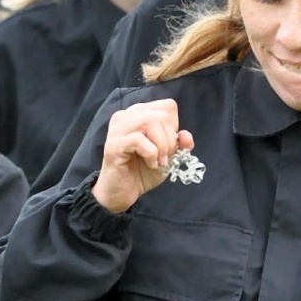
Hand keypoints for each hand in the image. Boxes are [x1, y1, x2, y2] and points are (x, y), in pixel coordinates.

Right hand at [91, 99, 193, 213]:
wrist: (123, 194)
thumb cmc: (142, 171)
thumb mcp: (168, 156)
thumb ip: (179, 144)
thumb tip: (186, 136)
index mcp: (138, 114)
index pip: (167, 106)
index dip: (173, 126)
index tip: (169, 145)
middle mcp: (125, 116)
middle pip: (160, 114)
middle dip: (169, 139)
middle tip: (166, 158)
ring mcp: (117, 129)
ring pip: (149, 121)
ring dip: (161, 145)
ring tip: (159, 161)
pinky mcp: (113, 145)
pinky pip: (138, 139)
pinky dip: (150, 153)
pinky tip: (150, 164)